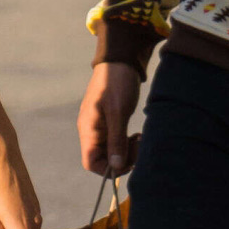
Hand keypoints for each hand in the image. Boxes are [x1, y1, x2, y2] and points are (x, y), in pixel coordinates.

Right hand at [77, 61, 142, 176]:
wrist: (120, 60)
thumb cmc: (116, 82)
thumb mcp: (118, 111)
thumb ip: (116, 139)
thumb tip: (115, 166)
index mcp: (88, 129)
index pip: (91, 162)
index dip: (108, 168)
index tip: (128, 161)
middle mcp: (91, 131)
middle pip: (102, 160)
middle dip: (122, 159)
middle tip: (139, 146)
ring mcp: (100, 127)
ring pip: (112, 152)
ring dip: (127, 152)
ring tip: (140, 140)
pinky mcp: (110, 122)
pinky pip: (117, 142)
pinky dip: (128, 143)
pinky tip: (137, 136)